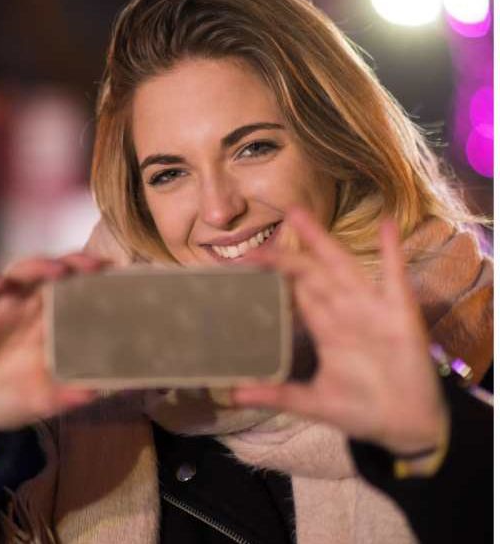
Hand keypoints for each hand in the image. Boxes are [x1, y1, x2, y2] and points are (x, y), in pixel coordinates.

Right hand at [0, 253, 108, 463]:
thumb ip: (67, 396)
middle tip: (98, 266)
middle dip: (76, 264)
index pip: (76, 294)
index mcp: (49, 327)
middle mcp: (27, 311)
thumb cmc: (9, 400)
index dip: (97, 283)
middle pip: (53, 274)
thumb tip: (94, 392)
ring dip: (39, 266)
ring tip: (60, 270)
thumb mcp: (43, 402)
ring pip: (19, 272)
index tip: (122, 278)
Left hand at [232, 209, 447, 455]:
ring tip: (298, 214)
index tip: (244, 261)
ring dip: (321, 241)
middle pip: (311, 274)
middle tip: (262, 225)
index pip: (295, 294)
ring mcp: (372, 310)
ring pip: (341, 267)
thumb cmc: (362, 409)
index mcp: (326, 330)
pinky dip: (392, 251)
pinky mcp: (399, 314)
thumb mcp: (313, 402)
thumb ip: (276, 395)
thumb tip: (233, 395)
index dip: (273, 276)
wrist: (408, 426)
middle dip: (289, 251)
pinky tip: (387, 225)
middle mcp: (345, 313)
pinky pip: (394, 277)